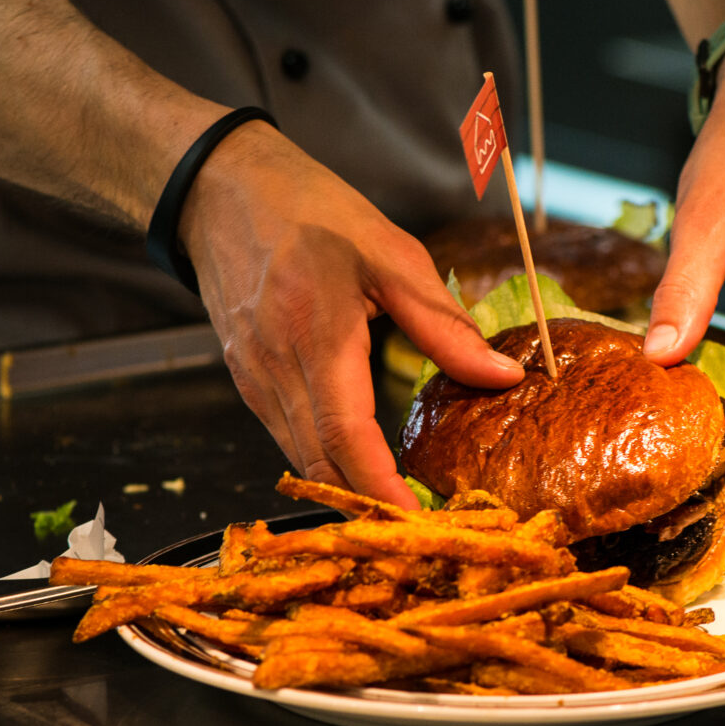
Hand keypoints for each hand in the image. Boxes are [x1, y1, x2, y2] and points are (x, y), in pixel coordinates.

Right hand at [179, 121, 523, 505]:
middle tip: (426, 534)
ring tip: (405, 513)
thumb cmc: (311, 212)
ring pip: (301, 459)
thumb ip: (444, 324)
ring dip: (348, 491)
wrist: (222, 191)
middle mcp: (275, 370)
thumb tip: (502, 376)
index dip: (382, 489)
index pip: (346, 437)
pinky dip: (327, 463)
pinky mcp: (247, 380)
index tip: (420, 524)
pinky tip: (366, 468)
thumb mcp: (390, 254)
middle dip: (370, 508)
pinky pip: (288, 437)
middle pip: (321, 465)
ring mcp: (253, 379)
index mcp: (316, 337)